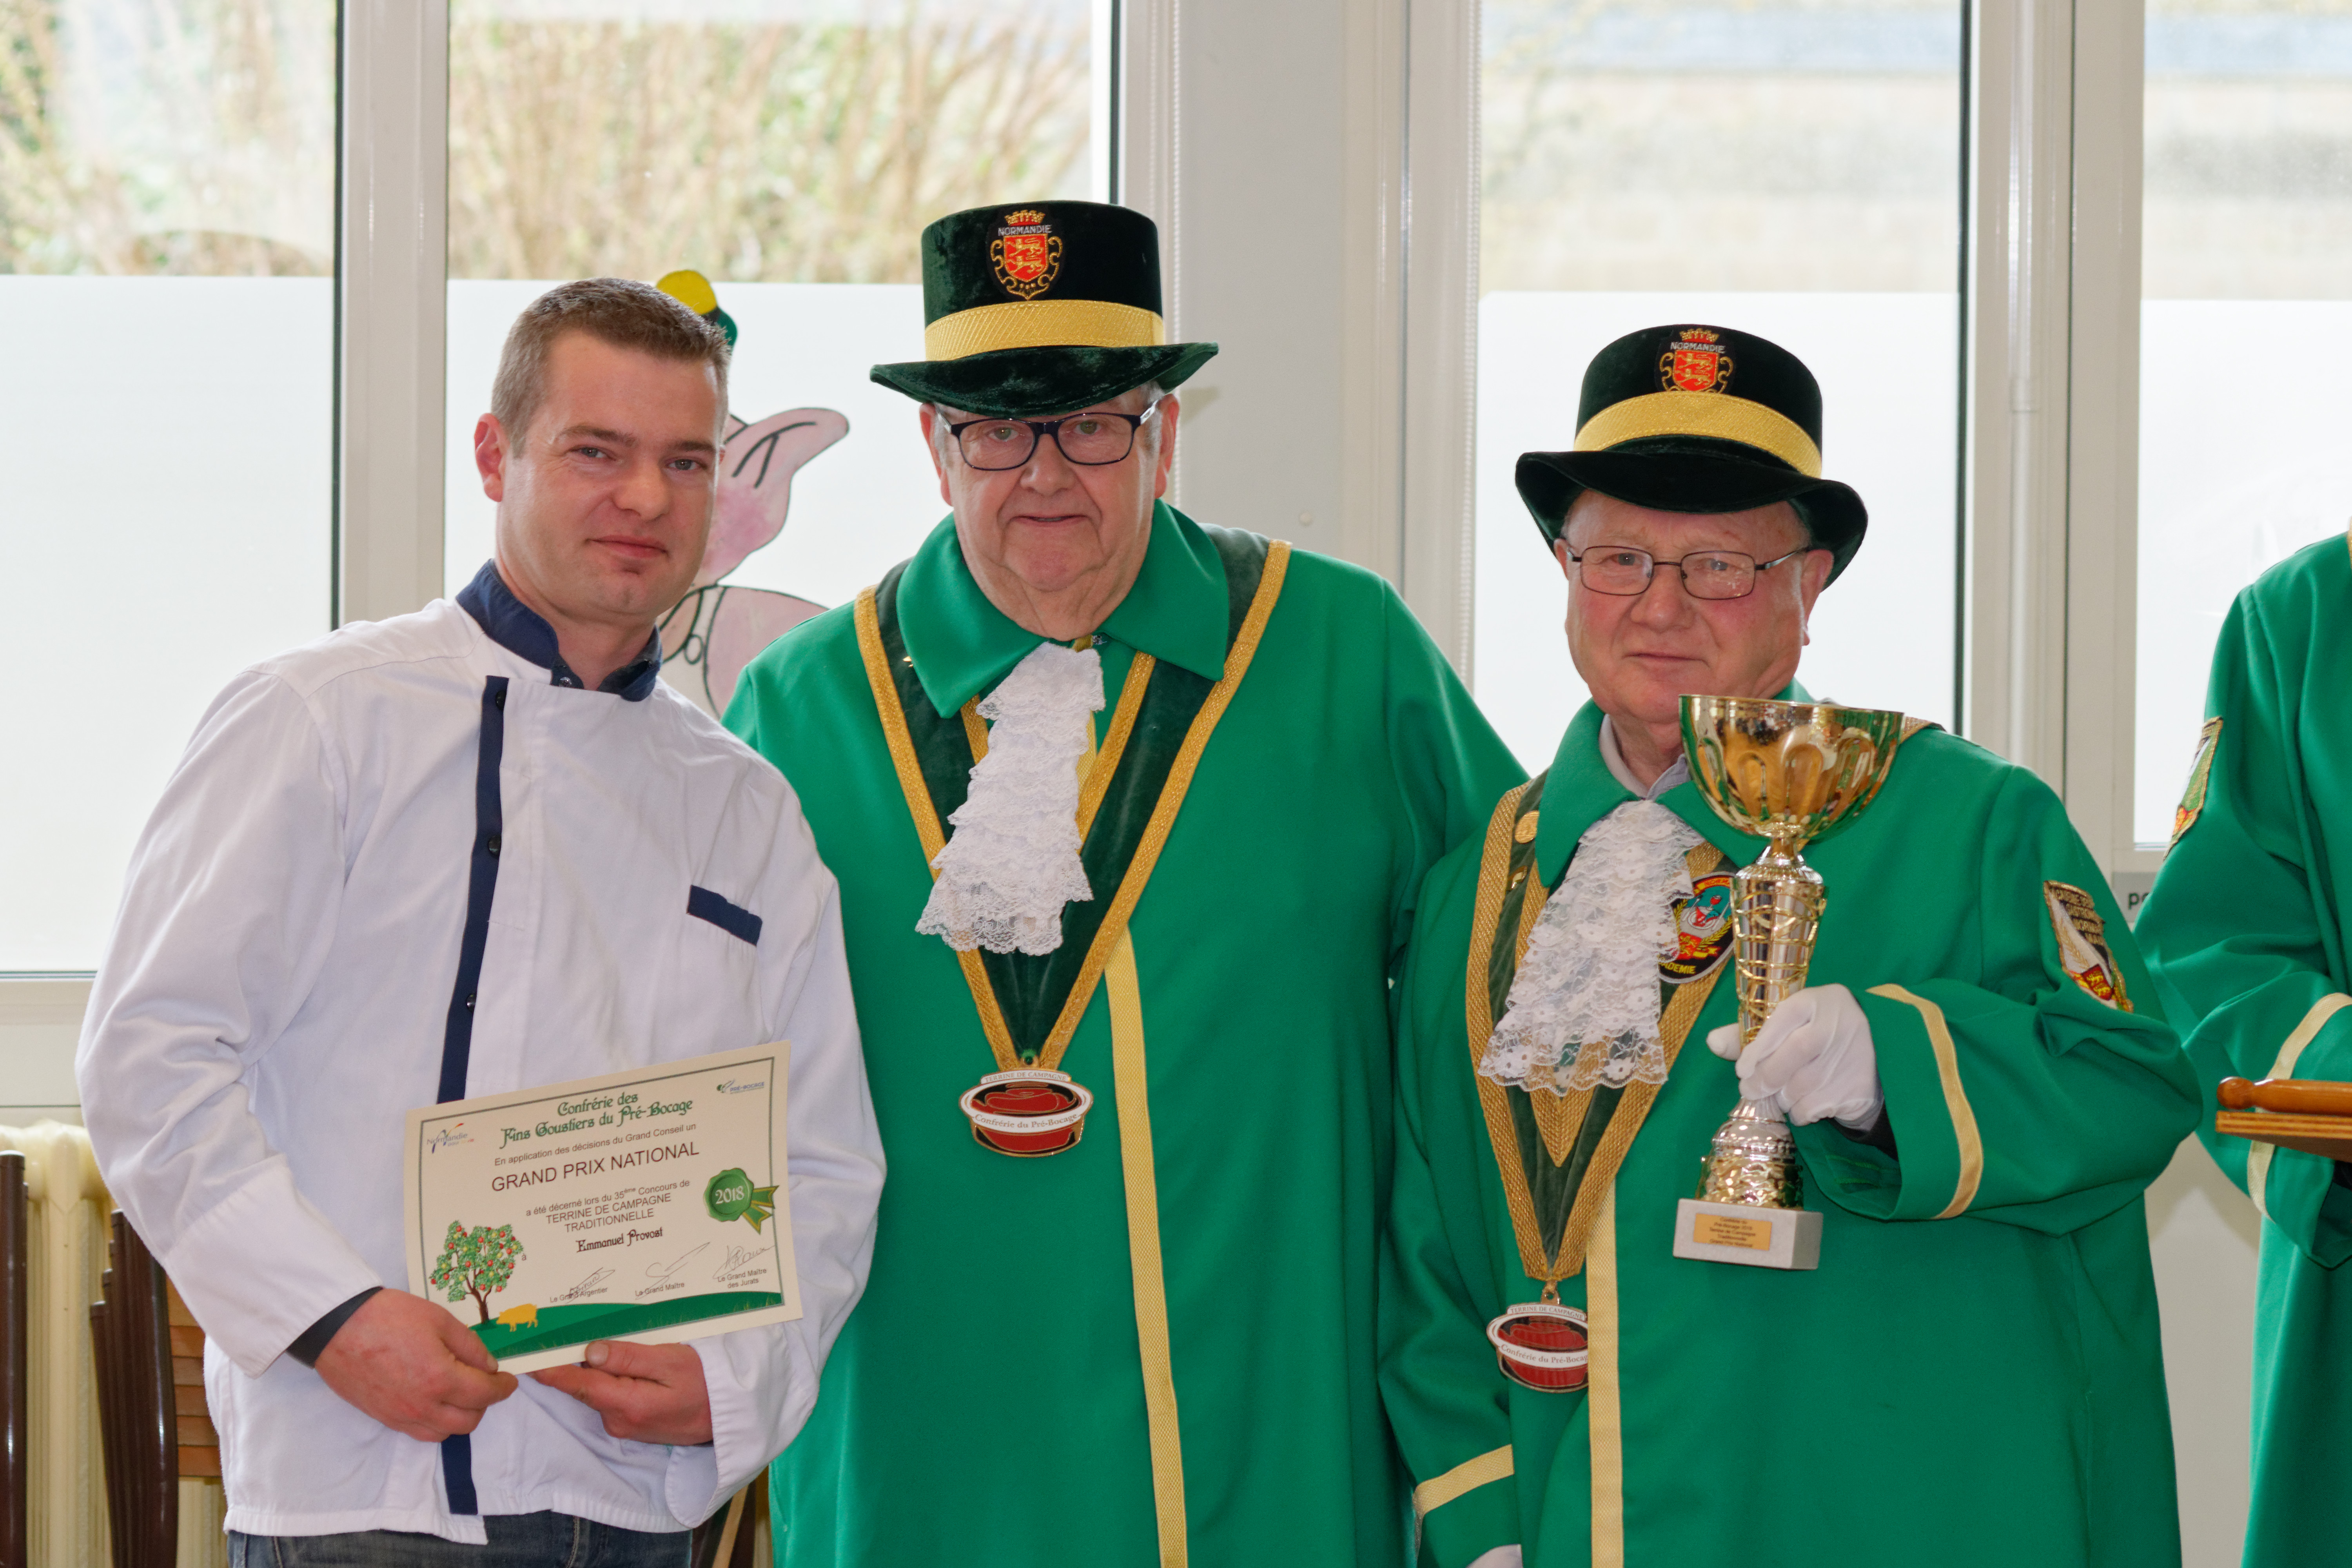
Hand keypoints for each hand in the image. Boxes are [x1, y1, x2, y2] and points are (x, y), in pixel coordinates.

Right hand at [312, 1289, 518, 1441]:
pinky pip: (419, 1433)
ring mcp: (400, 1416)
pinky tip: (436, 1402)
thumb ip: (470, 1346)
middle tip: (485, 1383)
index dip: (503, 1388)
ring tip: (461, 1393)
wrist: (337, 1327)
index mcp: (440, 1379)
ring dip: (460, 1417)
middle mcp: (422, 1406)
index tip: (509, 1380)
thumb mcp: (440, 1320)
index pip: (485, 1395)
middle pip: (469, 1421)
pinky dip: (436, 1424)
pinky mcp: (383, 1418)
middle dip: (484, 1403)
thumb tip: (489, 1366)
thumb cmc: (388, 1317)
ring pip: (445, 1433)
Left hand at [531, 1340, 713, 1444]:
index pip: (577, 1384)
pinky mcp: (632, 1422)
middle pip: (586, 1383)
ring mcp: (624, 1424)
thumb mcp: (671, 1361)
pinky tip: (622, 1359)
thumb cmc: (707, 1382)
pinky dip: (612, 1376)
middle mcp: (618, 1420)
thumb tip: (589, 1351)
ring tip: (597, 1336)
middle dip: (574, 1358)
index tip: (525, 1354)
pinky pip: (613, 1394)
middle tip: (561, 1327)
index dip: (549, 1368)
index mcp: (625, 1404)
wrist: (731, 1415)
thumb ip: (629, 1357)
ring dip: (597, 1366)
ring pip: (599, 1388)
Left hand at [1705, 983, 1882, 1128]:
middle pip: (1794, 1054)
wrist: (1877, 1050)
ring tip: (1780, 1095)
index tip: (1741, 1069)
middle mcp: (1836, 1024)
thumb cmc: (1817, 1033)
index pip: (1781, 1021)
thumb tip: (1712, 1042)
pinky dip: (1800, 1112)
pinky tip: (1802, 1105)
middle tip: (1750, 1090)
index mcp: (1815, 1001)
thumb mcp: (1790, 1023)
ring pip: (1802, 1085)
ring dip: (1782, 1097)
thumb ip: (1751, 1032)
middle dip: (1766, 1077)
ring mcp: (1852, 1055)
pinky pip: (1815, 1107)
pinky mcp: (1859, 1087)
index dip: (1757, 1048)